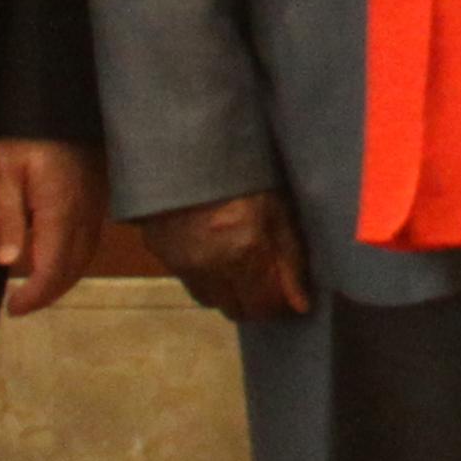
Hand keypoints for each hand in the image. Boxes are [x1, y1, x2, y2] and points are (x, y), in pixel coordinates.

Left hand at [0, 138, 108, 316]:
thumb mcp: (4, 168)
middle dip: (48, 293)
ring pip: (86, 256)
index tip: (13, 308)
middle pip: (73, 268)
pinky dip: (74, 260)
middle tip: (21, 305)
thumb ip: (7, 216)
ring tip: (37, 288)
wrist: (64, 96)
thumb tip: (8, 261)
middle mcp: (85, 215)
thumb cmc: (27, 132)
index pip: (52, 268)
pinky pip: (91, 240)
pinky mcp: (100, 196)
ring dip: (63, 278)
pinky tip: (56, 257)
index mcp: (60, 211)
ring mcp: (97, 206)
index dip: (35, 295)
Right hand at [136, 186, 313, 324]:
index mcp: (243, 251)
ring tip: (240, 266)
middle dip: (255, 301)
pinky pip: (190, 282)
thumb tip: (300, 305)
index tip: (289, 295)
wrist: (188, 149)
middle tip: (267, 281)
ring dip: (229, 292)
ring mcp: (181, 263)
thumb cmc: (243, 174)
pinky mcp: (160, 255)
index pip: (263, 306)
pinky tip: (216, 253)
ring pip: (211, 300)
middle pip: (236, 310)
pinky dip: (206, 278)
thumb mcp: (277, 210)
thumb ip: (290, 259)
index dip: (278, 305)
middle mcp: (210, 266)